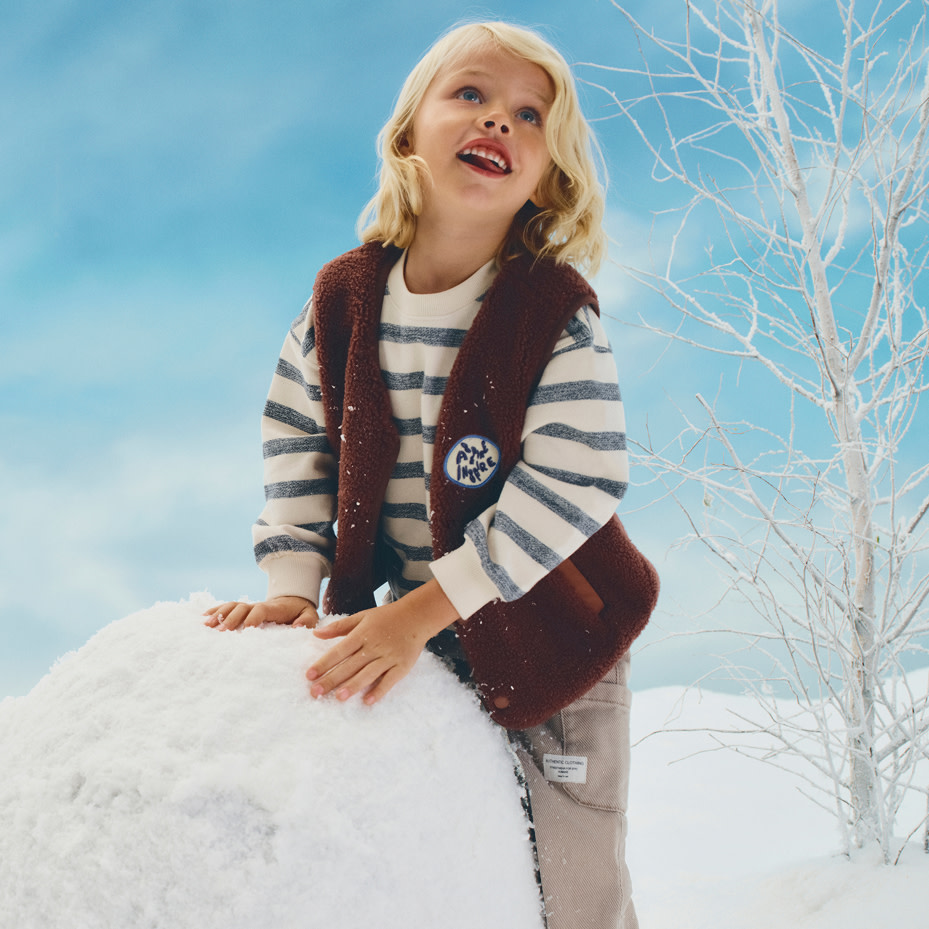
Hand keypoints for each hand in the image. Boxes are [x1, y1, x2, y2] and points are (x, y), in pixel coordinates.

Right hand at [203, 596, 318, 630]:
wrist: (294, 601)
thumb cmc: (301, 612)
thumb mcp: (310, 615)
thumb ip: (307, 621)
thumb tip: (297, 627)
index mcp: (273, 608)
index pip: (260, 610)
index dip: (252, 618)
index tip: (246, 630)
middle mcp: (258, 605)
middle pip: (241, 608)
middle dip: (230, 618)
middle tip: (221, 631)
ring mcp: (249, 607)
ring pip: (231, 606)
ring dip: (219, 614)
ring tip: (207, 626)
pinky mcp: (243, 611)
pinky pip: (227, 608)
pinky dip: (215, 611)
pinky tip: (203, 618)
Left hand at [306, 579, 457, 705]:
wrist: (417, 616)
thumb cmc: (386, 617)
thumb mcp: (362, 617)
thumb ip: (339, 627)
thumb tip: (316, 634)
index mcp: (363, 634)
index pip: (339, 651)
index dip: (324, 663)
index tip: (309, 675)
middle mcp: (374, 646)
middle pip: (350, 665)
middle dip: (332, 679)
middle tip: (315, 692)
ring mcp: (389, 657)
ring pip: (368, 674)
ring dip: (353, 686)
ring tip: (339, 697)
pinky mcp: (402, 666)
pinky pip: (389, 680)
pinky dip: (379, 690)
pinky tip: (367, 701)